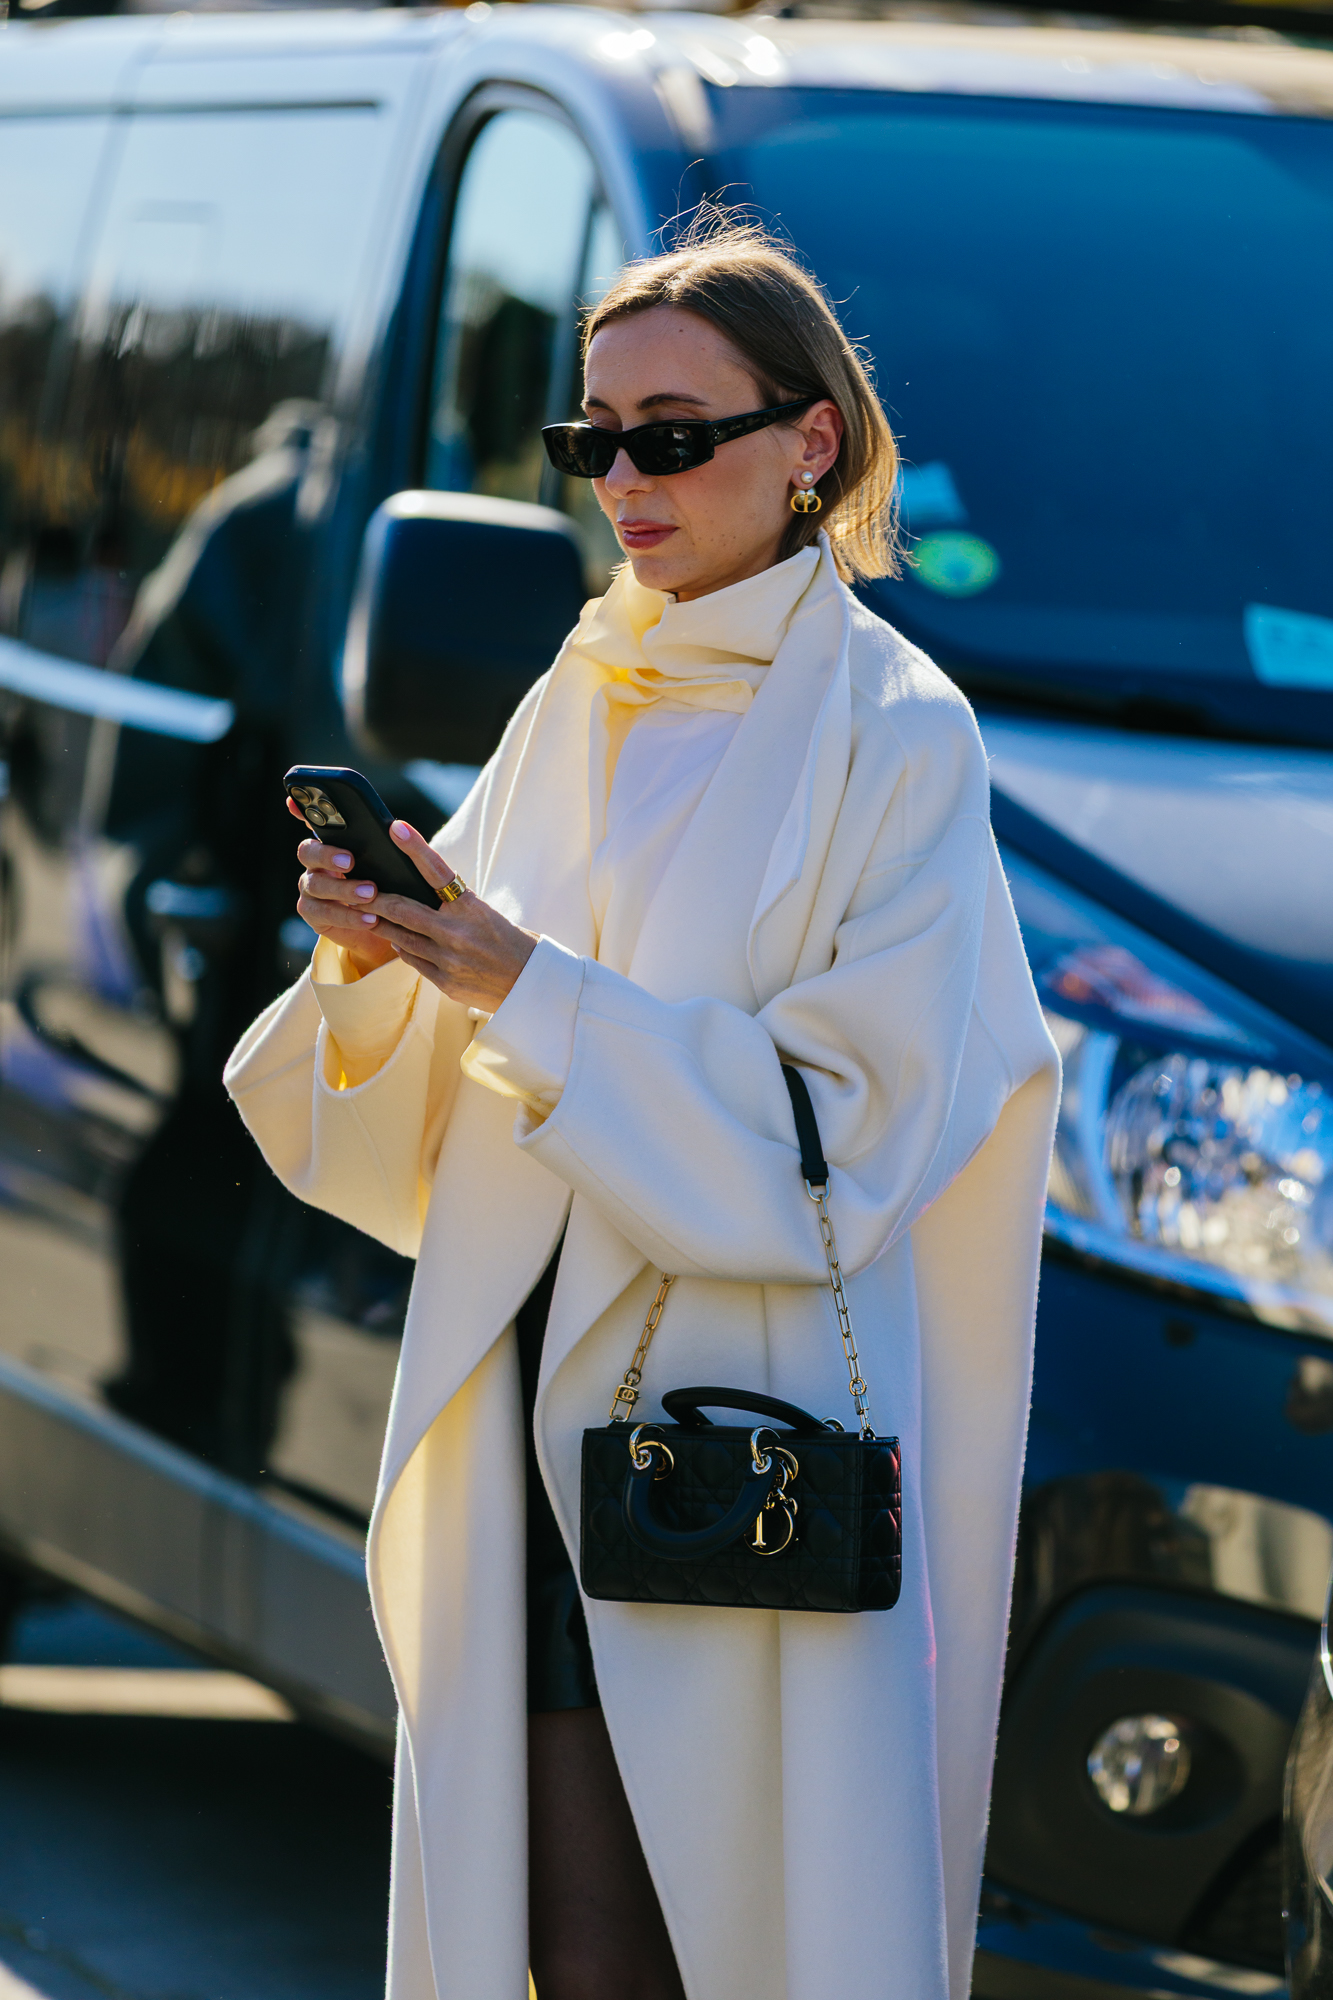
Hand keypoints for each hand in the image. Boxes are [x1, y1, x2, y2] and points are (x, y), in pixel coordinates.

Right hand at [289, 797, 395, 977]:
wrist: (385, 924)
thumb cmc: (386, 885)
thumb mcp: (389, 863)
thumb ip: (385, 845)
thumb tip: (397, 827)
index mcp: (331, 842)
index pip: (312, 821)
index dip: (301, 810)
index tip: (296, 802)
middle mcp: (315, 863)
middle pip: (307, 851)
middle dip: (327, 854)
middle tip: (350, 861)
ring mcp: (311, 888)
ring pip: (316, 884)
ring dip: (344, 888)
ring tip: (370, 893)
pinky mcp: (313, 914)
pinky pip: (324, 913)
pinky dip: (349, 916)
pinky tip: (370, 917)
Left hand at [343, 816, 536, 1012]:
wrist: (529, 983)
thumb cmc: (509, 941)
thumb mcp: (485, 914)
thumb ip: (453, 905)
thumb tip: (417, 894)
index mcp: (471, 907)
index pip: (437, 870)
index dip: (414, 847)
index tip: (395, 827)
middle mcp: (457, 931)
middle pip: (402, 909)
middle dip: (374, 898)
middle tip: (354, 889)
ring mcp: (448, 958)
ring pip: (400, 937)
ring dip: (380, 924)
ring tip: (364, 914)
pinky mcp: (444, 981)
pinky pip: (411, 960)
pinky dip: (402, 947)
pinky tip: (396, 940)